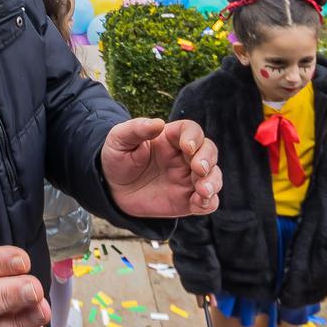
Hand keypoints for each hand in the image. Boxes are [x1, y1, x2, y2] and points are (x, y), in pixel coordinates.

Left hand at [101, 118, 220, 216]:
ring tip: (203, 190)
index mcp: (170, 139)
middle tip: (199, 169)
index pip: (191, 130)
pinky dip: (209, 202)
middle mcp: (184, 157)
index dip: (194, 136)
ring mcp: (188, 178)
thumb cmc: (117, 159)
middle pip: (209, 151)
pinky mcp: (188, 200)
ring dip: (213, 181)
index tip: (187, 147)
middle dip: (208, 159)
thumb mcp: (118, 140)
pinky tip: (199, 203)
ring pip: (213, 176)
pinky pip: (207, 202)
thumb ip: (135, 129)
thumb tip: (158, 123)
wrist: (112, 189)